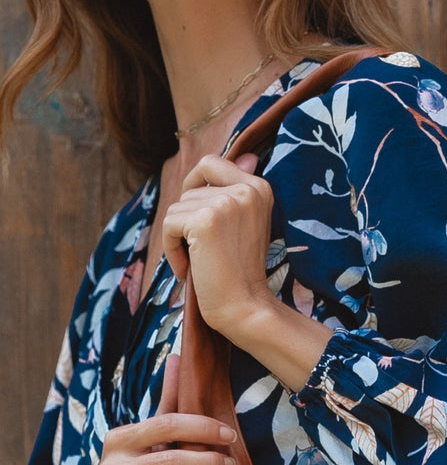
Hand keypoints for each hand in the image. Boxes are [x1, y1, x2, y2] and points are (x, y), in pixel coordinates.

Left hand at [162, 152, 333, 391]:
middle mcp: (246, 189)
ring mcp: (226, 202)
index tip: (200, 223)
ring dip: (178, 238)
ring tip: (198, 263)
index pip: (212, 163)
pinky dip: (171, 249)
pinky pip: (169, 224)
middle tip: (201, 252)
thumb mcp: (245, 223)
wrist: (245, 308)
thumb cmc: (240, 273)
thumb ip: (237, 191)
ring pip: (177, 207)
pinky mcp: (205, 220)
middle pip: (190, 188)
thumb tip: (248, 156)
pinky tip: (188, 269)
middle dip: (186, 221)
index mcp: (259, 187)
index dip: (195, 187)